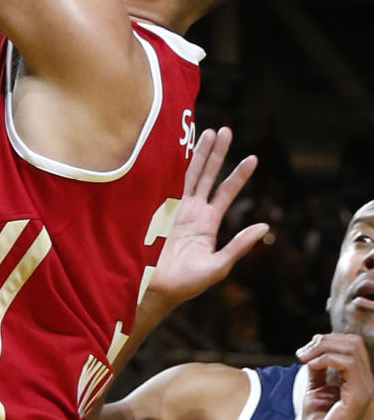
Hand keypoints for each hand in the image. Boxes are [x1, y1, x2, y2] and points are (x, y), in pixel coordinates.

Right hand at [147, 127, 267, 310]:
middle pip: (207, 175)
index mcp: (208, 223)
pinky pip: (167, 183)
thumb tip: (265, 226)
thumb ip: (239, 245)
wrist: (154, 288)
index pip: (226, 192)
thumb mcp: (218, 266)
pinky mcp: (157, 209)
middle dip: (216, 153)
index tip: (253, 157)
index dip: (239, 175)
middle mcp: (192, 211)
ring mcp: (174, 208)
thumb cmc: (187, 283)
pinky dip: (173, 165)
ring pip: (189, 174)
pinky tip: (177, 149)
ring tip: (208, 131)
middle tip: (225, 130)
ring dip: (198, 153)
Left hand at [297, 333, 373, 419]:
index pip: (351, 344)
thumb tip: (313, 349)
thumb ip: (318, 370)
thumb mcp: (316, 389)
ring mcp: (365, 387)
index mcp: (357, 379)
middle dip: (324, 340)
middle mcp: (365, 381)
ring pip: (351, 347)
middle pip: (353, 341)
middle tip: (302, 353)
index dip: (326, 341)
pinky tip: (311, 365)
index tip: (304, 352)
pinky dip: (325, 358)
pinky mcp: (359, 395)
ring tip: (304, 358)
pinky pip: (347, 362)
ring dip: (322, 347)